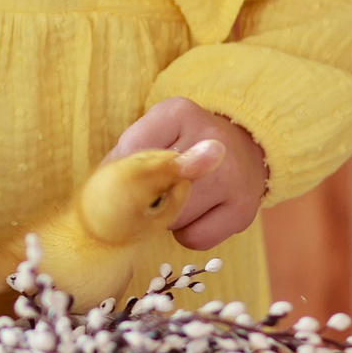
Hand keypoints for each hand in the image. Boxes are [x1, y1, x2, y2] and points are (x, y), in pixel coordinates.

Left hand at [107, 98, 267, 250]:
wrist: (246, 147)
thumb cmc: (187, 140)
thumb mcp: (156, 128)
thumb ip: (127, 151)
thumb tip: (105, 184)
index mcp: (180, 113)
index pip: (132, 150)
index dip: (120, 171)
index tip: (123, 176)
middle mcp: (212, 142)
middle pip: (153, 189)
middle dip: (144, 196)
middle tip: (153, 191)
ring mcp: (232, 178)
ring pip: (173, 218)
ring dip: (165, 217)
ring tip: (178, 198)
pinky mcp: (242, 211)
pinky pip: (195, 239)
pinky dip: (186, 233)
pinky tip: (195, 214)